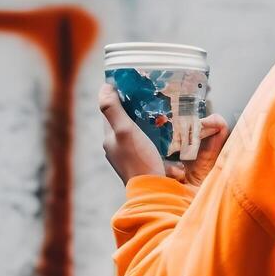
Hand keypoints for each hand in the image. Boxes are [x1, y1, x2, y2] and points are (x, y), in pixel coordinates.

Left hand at [99, 84, 229, 187]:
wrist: (154, 191)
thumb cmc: (139, 160)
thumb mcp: (125, 131)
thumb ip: (113, 110)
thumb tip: (104, 87)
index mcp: (109, 139)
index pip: (111, 112)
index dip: (119, 97)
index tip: (134, 84)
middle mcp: (118, 148)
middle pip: (126, 122)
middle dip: (138, 110)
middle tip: (154, 98)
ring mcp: (132, 157)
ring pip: (140, 134)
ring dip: (150, 124)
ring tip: (164, 114)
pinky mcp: (146, 165)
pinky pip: (151, 146)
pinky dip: (158, 139)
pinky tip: (170, 136)